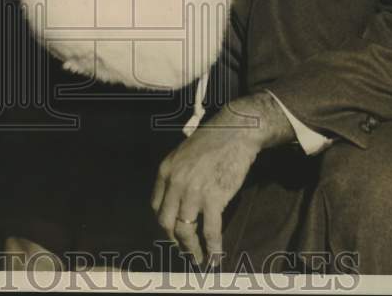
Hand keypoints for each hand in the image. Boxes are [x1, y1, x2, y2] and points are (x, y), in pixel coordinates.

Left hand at [151, 94, 288, 266]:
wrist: (235, 132)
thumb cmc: (213, 141)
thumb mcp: (184, 154)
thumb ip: (177, 175)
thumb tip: (179, 200)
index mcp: (165, 170)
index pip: (156, 206)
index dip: (164, 224)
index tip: (172, 232)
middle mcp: (175, 183)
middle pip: (166, 223)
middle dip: (174, 241)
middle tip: (185, 250)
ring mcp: (193, 192)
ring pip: (185, 230)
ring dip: (192, 249)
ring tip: (200, 259)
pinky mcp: (214, 198)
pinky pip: (210, 231)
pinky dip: (212, 248)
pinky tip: (216, 257)